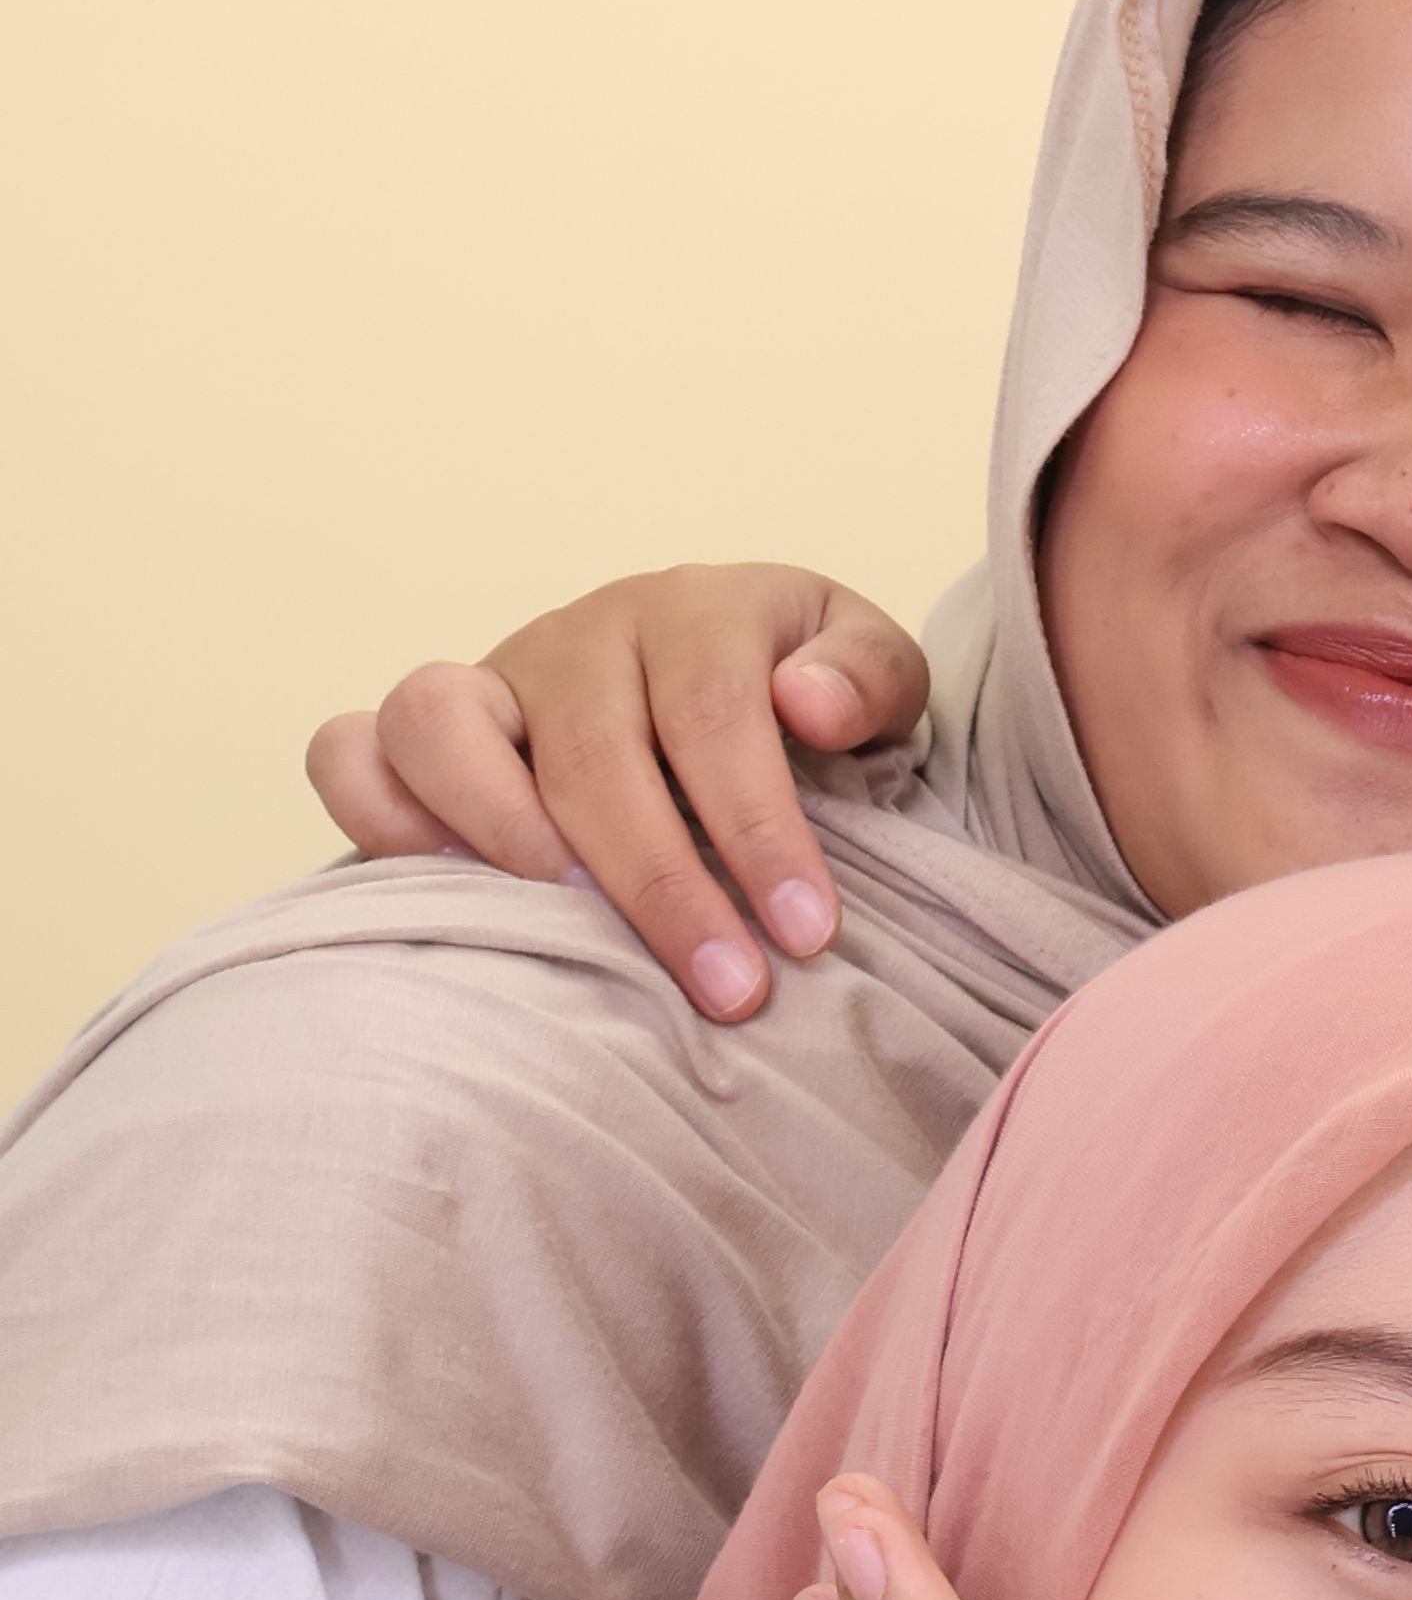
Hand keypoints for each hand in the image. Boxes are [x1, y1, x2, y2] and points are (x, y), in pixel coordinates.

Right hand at [306, 562, 932, 1017]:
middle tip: (727, 989)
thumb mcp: (874, 677)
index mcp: (697, 610)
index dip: (760, 828)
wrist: (735, 681)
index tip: (807, 934)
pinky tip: (456, 894)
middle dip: (660, 883)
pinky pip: (349, 750)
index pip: (715, 712)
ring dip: (499, 833)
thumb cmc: (803, 698)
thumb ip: (868, 678)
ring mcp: (493, 677)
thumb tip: (805, 702)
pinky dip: (376, 816)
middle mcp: (582, 635)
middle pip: (590, 749)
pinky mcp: (426, 732)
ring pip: (436, 720)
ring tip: (574, 927)